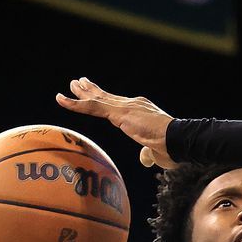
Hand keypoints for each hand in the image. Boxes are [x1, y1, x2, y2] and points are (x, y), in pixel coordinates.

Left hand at [55, 77, 177, 169]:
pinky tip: (61, 99)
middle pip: (106, 96)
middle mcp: (132, 104)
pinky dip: (75, 104)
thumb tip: (145, 158)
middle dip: (91, 90)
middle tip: (77, 83)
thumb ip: (147, 153)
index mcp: (140, 111)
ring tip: (69, 87)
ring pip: (97, 99)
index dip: (105, 99)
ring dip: (81, 94)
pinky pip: (92, 107)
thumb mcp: (157, 152)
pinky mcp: (120, 113)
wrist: (179, 140)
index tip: (95, 94)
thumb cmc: (172, 148)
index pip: (117, 104)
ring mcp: (126, 107)